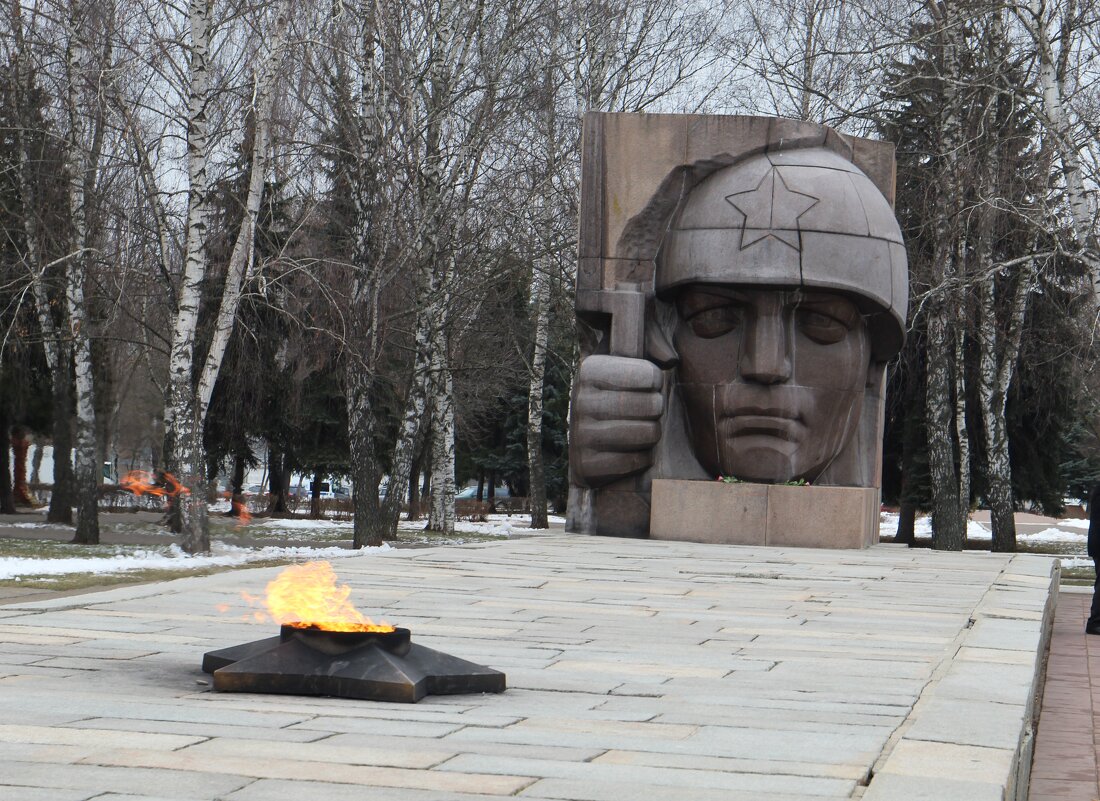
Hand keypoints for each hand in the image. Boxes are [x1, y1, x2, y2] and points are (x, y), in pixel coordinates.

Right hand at [571, 355, 663, 487]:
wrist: (586, 440)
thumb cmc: (617, 395)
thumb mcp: (627, 363)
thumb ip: (651, 346)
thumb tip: (671, 359)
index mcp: (590, 370)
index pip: (649, 375)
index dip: (656, 382)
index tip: (646, 385)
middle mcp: (580, 400)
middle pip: (652, 405)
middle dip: (657, 410)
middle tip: (646, 410)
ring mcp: (580, 434)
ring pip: (647, 434)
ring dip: (651, 434)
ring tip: (640, 428)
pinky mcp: (586, 465)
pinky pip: (634, 461)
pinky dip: (641, 458)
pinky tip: (630, 450)